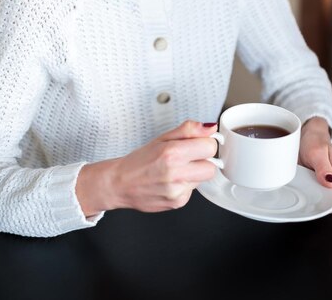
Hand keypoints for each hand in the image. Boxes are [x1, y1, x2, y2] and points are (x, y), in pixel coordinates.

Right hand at [76, 121, 217, 216]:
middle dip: (203, 160)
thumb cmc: (138, 160)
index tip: (197, 143)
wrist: (119, 183)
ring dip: (194, 172)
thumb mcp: (162, 138)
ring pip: (203, 179)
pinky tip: (171, 180)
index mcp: (172, 153)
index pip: (210, 147)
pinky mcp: (178, 203)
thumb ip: (188, 130)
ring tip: (176, 169)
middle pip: (212, 167)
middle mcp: (176, 174)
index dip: (204, 143)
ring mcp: (177, 191)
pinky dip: (186, 184)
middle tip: (188, 157)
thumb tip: (209, 128)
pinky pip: (193, 190)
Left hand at [298, 117, 331, 211]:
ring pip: (322, 196)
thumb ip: (324, 167)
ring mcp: (324, 179)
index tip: (322, 207)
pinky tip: (298, 190)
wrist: (305, 131)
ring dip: (313, 198)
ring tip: (302, 196)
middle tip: (308, 202)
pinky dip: (306, 192)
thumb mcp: (317, 151)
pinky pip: (313, 190)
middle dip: (322, 203)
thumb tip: (331, 183)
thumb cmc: (314, 139)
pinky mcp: (314, 179)